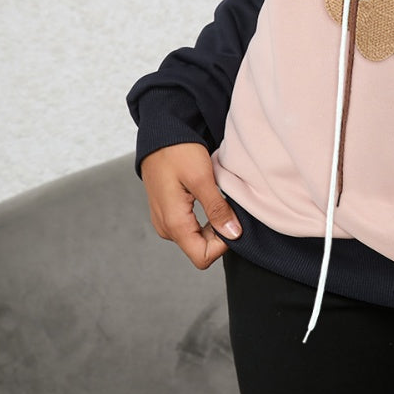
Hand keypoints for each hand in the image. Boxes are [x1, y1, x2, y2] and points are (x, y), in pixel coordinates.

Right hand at [141, 142, 240, 269]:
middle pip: (199, 249)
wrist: (159, 136)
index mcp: (174, 223)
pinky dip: (203, 219)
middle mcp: (166, 228)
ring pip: (195, 239)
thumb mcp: (202, 178)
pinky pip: (189, 228)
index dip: (222, 244)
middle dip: (219, 234)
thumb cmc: (178, 152)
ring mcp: (165, 221)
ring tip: (218, 199)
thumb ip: (217, 209)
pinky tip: (209, 199)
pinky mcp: (168, 213)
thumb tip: (233, 234)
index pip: (202, 257)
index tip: (231, 220)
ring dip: (212, 225)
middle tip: (227, 206)